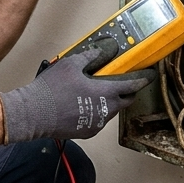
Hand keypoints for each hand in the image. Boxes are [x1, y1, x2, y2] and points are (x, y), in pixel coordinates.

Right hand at [0, 39, 156, 142]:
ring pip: (111, 110)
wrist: (33, 114)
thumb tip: (105, 50)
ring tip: (96, 91)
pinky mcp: (86, 132)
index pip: (133, 85)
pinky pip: (98, 120)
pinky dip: (97, 111)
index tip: (149, 74)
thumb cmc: (51, 90)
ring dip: (109, 101)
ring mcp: (96, 123)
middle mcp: (105, 111)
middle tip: (122, 82)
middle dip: (127, 91)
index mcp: (106, 93)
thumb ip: (92, 56)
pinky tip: (84, 104)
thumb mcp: (71, 64)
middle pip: (125, 100)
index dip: (143, 79)